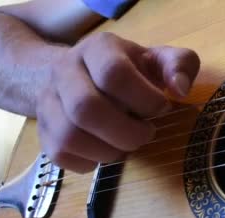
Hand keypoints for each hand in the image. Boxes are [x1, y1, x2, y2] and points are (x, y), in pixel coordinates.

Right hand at [35, 32, 199, 172]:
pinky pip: (60, 154)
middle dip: (126, 132)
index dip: (144, 98)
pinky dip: (90, 162)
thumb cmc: (130, 71)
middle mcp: (66, 70)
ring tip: (127, 145)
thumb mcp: (158, 60)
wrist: (78, 73)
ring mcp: (49, 101)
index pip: (114, 73)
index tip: (162, 108)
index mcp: (99, 49)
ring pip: (70, 136)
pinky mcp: (43, 130)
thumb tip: (180, 89)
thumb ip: (180, 65)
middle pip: (86, 108)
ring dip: (108, 151)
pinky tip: (106, 151)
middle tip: (146, 134)